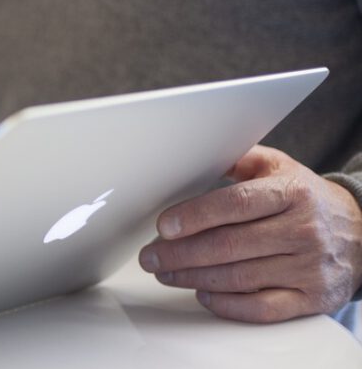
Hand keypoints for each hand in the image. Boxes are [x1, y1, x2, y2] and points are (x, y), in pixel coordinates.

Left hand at [139, 145, 361, 322]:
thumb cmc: (307, 199)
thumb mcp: (279, 168)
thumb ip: (238, 160)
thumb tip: (193, 155)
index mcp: (292, 193)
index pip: (235, 204)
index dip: (194, 216)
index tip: (163, 226)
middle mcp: (303, 230)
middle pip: (229, 245)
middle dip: (180, 253)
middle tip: (150, 256)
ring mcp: (309, 267)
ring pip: (239, 278)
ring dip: (193, 277)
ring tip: (165, 272)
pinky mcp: (313, 298)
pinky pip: (262, 308)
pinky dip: (227, 305)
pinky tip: (202, 294)